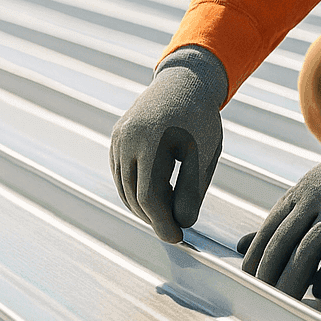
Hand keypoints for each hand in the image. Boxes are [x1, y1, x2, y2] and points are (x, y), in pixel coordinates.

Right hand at [110, 48, 225, 242]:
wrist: (184, 81)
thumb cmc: (199, 119)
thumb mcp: (204, 154)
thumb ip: (192, 190)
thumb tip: (181, 224)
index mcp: (151, 141)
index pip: (149, 197)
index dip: (162, 223)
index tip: (178, 238)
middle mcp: (127, 140)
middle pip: (134, 196)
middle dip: (154, 217)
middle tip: (176, 227)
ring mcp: (118, 138)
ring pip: (124, 188)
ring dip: (144, 206)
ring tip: (171, 207)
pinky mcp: (116, 138)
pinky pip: (121, 174)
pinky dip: (136, 189)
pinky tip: (159, 191)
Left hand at [237, 103, 320, 298]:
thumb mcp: (313, 195)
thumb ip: (279, 222)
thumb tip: (240, 244)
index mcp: (299, 195)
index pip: (268, 230)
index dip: (256, 256)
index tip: (247, 278)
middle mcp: (311, 200)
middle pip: (280, 242)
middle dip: (267, 271)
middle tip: (260, 294)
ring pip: (304, 251)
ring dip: (291, 279)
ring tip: (284, 300)